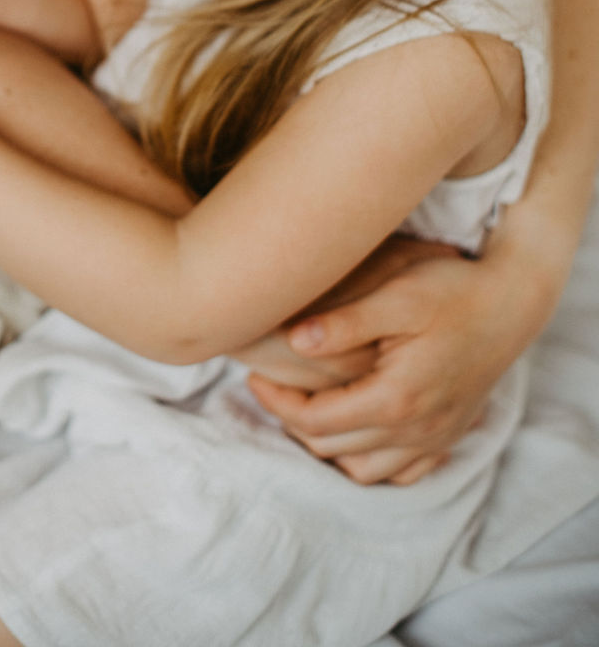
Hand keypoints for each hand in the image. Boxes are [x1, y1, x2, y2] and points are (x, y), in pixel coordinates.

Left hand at [247, 237, 541, 484]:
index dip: (275, 403)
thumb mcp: (398, 295)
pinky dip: (372, 461)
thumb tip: (294, 341)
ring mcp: (435, 439)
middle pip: (332, 448)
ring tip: (307, 407)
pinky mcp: (448, 436)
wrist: (510, 302)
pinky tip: (357, 432)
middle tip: (271, 386)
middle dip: (292, 422)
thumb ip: (345, 322)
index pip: (316, 420)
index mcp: (396, 398)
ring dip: (329, 446)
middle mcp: (416, 430)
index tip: (252, 375)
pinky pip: (402, 473)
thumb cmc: (452, 290)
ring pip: (364, 470)